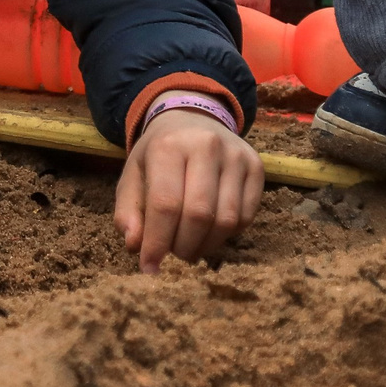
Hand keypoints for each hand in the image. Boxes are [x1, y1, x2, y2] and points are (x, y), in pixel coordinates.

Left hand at [115, 109, 263, 271]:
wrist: (193, 118)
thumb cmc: (159, 154)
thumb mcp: (133, 175)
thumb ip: (127, 211)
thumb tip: (135, 246)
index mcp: (169, 146)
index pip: (165, 204)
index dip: (157, 243)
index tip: (150, 268)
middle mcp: (207, 146)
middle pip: (199, 215)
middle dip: (183, 246)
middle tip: (173, 255)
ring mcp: (237, 155)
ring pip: (227, 220)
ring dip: (206, 245)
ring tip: (190, 245)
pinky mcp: (257, 167)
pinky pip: (246, 217)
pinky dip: (227, 234)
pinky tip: (210, 230)